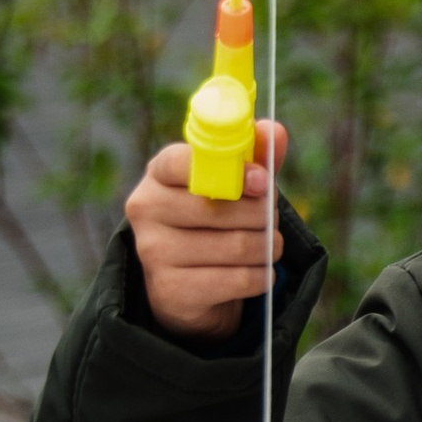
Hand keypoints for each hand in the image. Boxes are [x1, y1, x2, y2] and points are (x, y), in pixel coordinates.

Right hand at [127, 118, 287, 337]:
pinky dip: (262, 276)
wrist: (189, 288)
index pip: (182, 161)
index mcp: (158, 175)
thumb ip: (253, 156)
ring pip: (237, 246)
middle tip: (270, 221)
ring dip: (267, 247)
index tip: (263, 181)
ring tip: (268, 247)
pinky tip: (259, 273)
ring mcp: (153, 252)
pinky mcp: (171, 291)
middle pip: (220, 208)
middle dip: (262, 215)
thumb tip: (274, 130)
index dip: (230, 170)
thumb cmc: (214, 223)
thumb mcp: (232, 186)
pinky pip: (238, 280)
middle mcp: (147, 210)